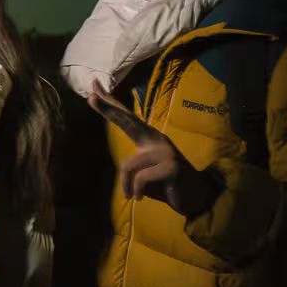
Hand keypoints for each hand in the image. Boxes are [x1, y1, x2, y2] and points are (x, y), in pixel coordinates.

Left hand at [87, 81, 220, 218]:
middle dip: (108, 110)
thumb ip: (132, 165)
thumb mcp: (144, 174)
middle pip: (128, 121)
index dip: (110, 103)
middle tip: (91, 97)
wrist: (195, 198)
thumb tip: (123, 167)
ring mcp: (165, 151)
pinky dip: (136, 192)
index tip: (94, 87)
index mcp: (148, 139)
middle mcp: (156, 140)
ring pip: (128, 165)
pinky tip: (141, 198)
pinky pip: (140, 179)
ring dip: (126, 185)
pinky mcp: (170, 167)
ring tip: (130, 196)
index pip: (126, 118)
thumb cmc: (166, 186)